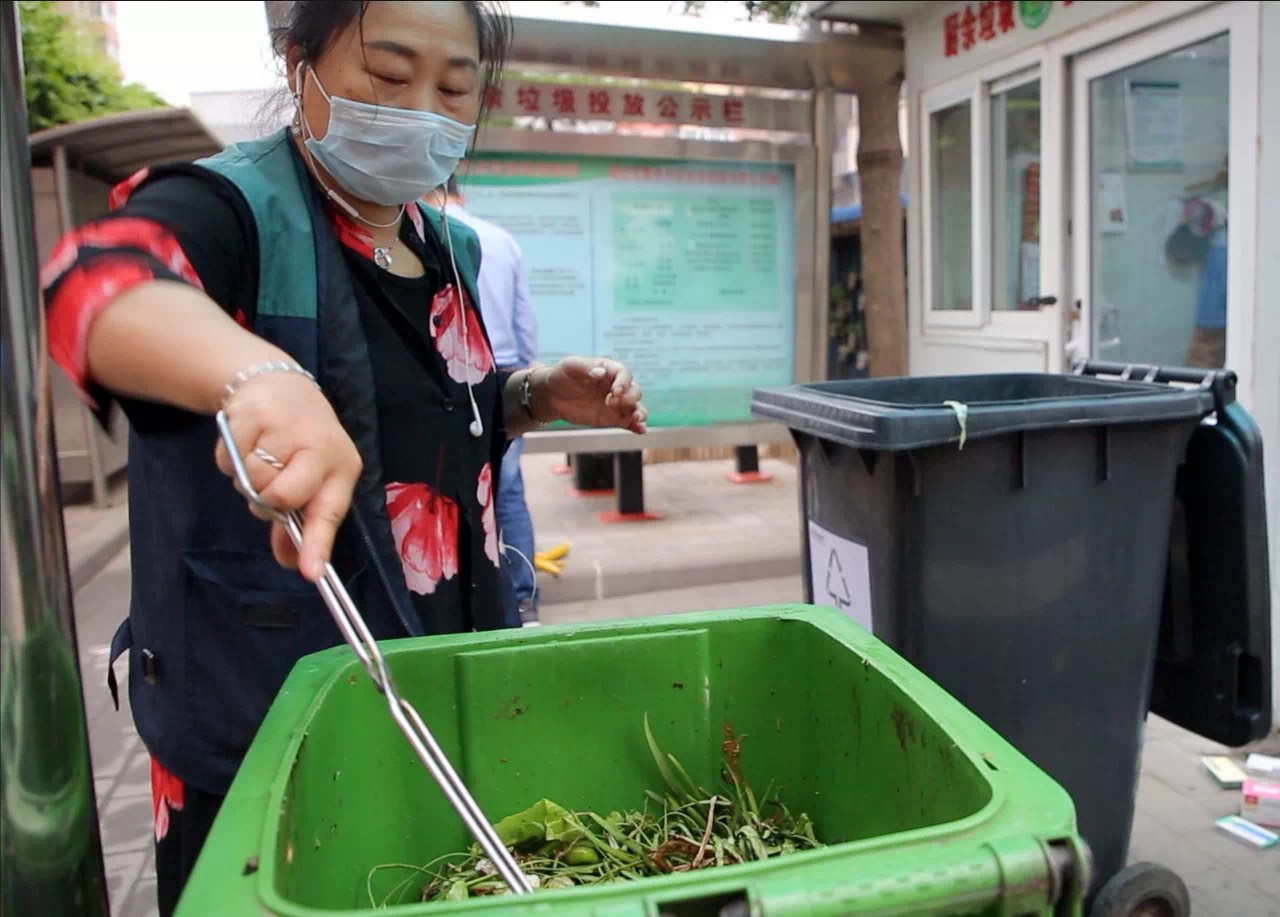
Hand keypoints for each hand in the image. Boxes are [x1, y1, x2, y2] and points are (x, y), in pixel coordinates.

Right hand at [213, 372, 362, 580]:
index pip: (329, 512)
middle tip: (268, 483)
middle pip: (281, 498)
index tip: (311, 573)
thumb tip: (294, 564)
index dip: (317, 544)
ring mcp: (286, 428)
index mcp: (342, 467)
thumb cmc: (301, 441)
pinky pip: (228, 460)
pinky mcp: (252, 414)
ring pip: (251, 481)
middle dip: (266, 499)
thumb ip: (300, 522)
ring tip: (260, 453)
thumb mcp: (313, 478)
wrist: (279, 385)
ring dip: (247, 476)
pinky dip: (229, 458)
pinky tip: (246, 439)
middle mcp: (320, 447)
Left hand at [539, 357, 646, 433]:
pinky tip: (641, 430)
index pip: (624, 373)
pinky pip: (628, 422)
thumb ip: (586, 367)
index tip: (615, 392)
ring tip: (636, 419)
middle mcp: (616, 386)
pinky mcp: (612, 418)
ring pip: (636, 407)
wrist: (551, 396)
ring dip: (640, 412)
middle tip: (612, 403)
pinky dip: (636, 426)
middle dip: (630, 397)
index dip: (623, 382)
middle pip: (634, 390)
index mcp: (608, 370)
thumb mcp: (570, 366)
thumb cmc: (561, 376)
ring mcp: (616, 404)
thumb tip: (601, 373)